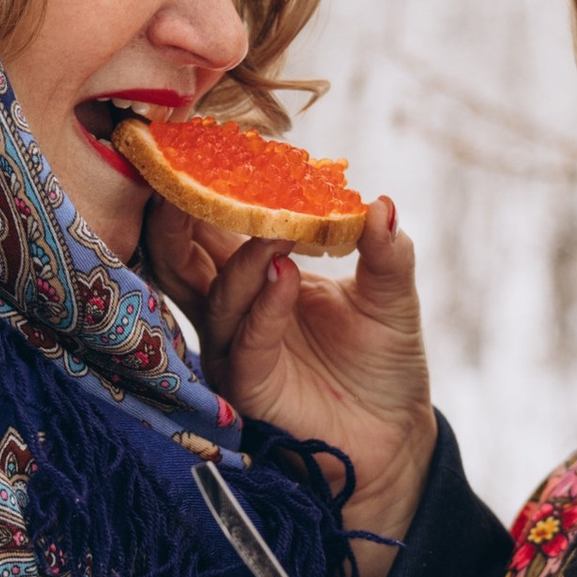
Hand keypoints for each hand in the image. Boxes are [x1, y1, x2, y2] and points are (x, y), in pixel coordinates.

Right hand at [147, 198, 435, 576]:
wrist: (395, 437)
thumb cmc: (382, 365)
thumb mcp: (391, 297)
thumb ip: (386, 252)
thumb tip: (381, 203)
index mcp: (254, 275)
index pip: (214, 223)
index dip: (206, 183)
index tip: (204, 139)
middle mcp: (231, 308)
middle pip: (182, 255)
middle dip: (181, 213)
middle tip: (190, 169)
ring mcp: (233, 348)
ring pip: (211, 296)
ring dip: (239, 258)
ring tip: (272, 230)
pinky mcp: (247, 387)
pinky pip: (245, 341)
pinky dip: (263, 305)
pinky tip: (285, 276)